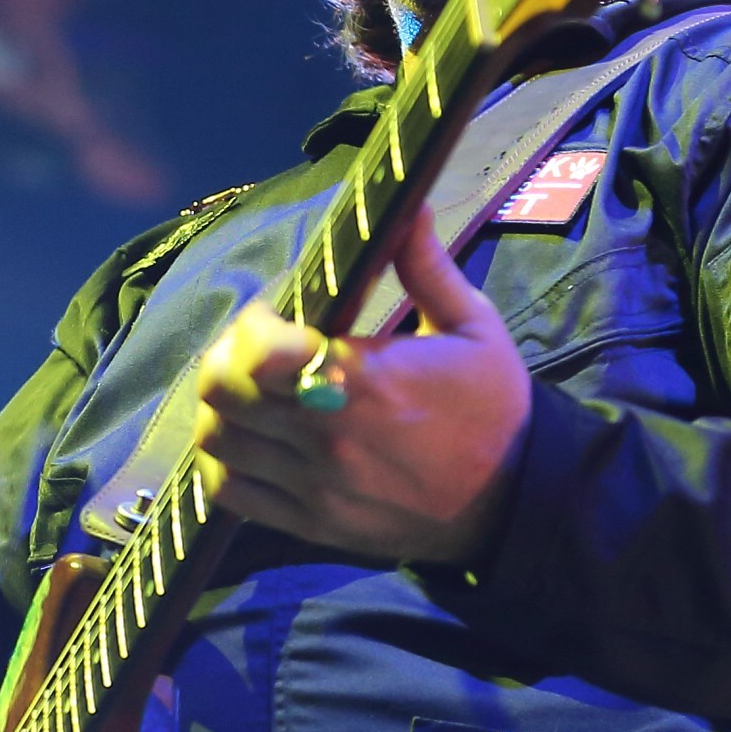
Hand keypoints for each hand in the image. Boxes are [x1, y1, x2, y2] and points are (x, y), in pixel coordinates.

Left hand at [193, 208, 531, 564]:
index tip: (273, 315)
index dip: (251, 326)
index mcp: (363, 381)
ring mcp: (313, 486)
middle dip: (227, 360)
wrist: (512, 501)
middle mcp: (327, 437)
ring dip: (223, 410)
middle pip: (222, 393)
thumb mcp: (473, 327)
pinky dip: (226, 464)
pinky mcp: (310, 524)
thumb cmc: (492, 406)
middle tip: (254, 353)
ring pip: (218, 442)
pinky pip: (232, 494)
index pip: (257, 353)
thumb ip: (426, 268)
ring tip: (252, 396)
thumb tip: (409, 207)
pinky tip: (252, 443)